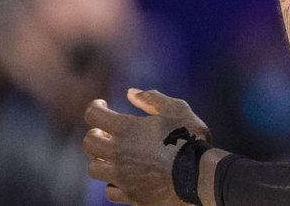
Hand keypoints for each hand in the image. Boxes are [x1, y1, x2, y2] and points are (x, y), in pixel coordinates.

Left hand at [82, 89, 211, 204]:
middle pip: (88, 143)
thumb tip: (130, 93)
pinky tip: (124, 176)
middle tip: (106, 132)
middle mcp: (119, 154)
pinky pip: (110, 191)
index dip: (95, 106)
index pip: (94, 115)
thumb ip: (151, 98)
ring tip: (114, 155)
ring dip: (101, 159)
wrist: (201, 177)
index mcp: (127, 130)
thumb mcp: (176, 109)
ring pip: (94, 169)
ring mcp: (123, 177)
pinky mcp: (131, 196)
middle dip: (95, 134)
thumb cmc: (190, 139)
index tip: (102, 105)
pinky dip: (113, 182)